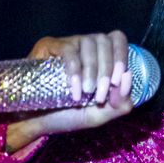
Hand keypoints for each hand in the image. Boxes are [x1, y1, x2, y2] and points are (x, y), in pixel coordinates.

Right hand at [3, 31, 136, 152]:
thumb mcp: (99, 114)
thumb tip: (128, 80)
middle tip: (98, 95)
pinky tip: (74, 89)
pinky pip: (68, 50)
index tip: (115, 83)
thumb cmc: (67, 115)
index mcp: (101, 57)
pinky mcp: (49, 45)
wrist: (35, 121)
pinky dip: (75, 70)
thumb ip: (120, 103)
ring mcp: (68, 43)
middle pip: (105, 40)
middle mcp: (86, 45)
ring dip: (92, 70)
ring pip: (89, 42)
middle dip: (106, 70)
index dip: (121, 58)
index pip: (118, 40)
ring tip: (85, 93)